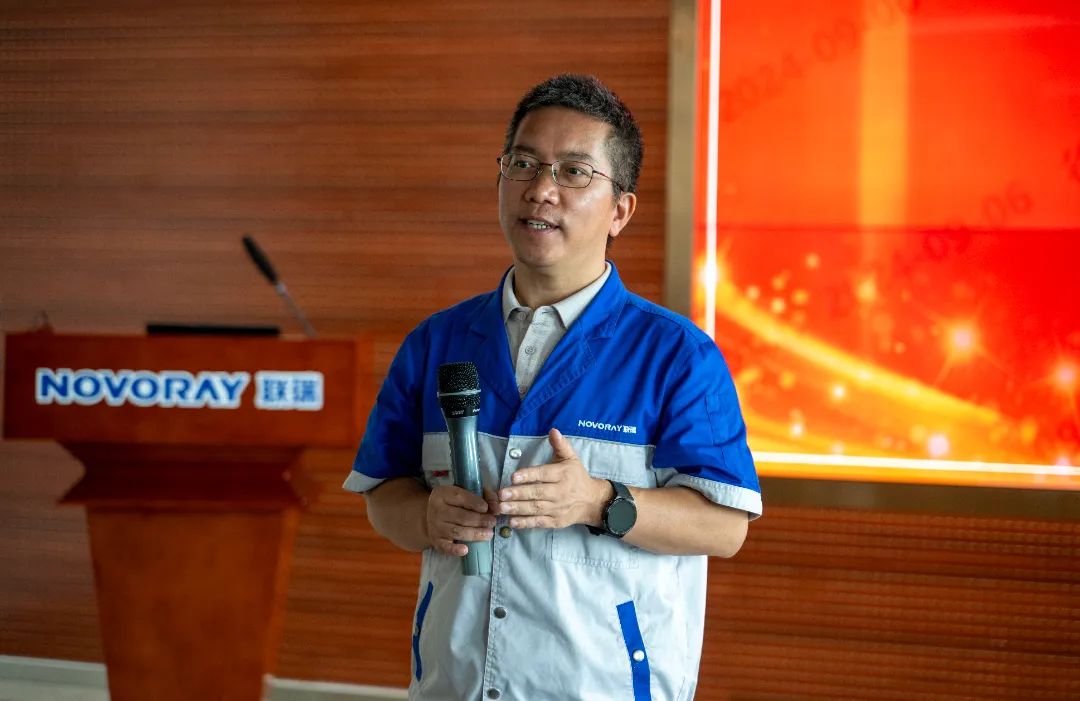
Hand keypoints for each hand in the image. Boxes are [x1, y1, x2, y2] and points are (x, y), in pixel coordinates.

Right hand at [426, 485, 495, 556]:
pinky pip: (445, 546)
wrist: (430, 514)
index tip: (486, 508)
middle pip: (460, 516)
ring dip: (474, 534)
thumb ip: (484, 495)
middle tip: (492, 522)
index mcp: (443, 494)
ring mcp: (436, 526)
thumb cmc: (454, 502)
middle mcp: (437, 510)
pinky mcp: (436, 540)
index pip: (460, 497)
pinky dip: (455, 549)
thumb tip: (497, 507)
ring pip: (456, 531)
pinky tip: (466, 550)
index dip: (475, 502)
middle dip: (479, 520)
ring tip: (489, 534)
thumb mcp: (465, 491)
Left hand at [497, 428, 611, 528]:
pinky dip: (526, 523)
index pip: (544, 474)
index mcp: (563, 474)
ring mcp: (558, 508)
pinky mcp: (556, 522)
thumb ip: (560, 445)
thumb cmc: (577, 477)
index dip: (529, 475)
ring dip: (518, 508)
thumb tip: (553, 430)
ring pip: (536, 508)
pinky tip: (512, 522)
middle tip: (501, 494)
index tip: (514, 477)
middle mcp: (560, 492)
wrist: (592, 501)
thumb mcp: (571, 458)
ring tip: (502, 508)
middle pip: (538, 493)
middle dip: (518, 494)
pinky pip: (539, 522)